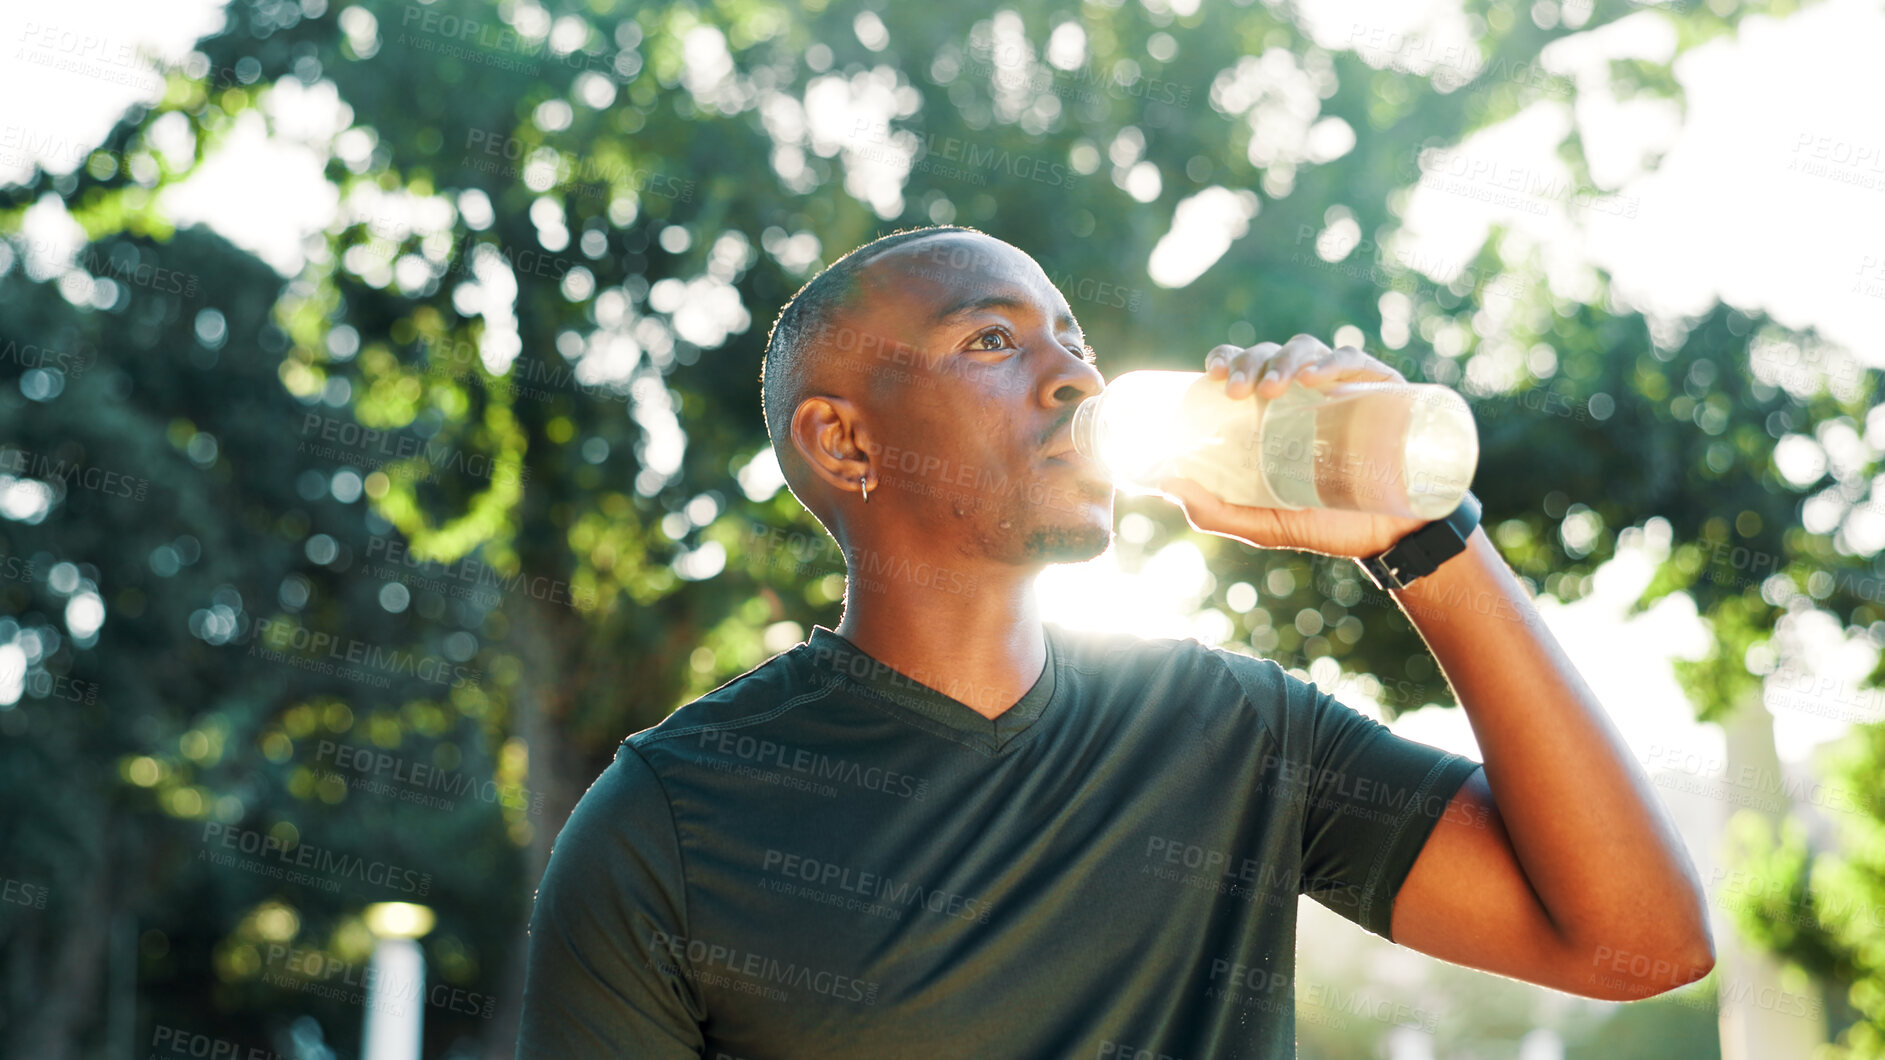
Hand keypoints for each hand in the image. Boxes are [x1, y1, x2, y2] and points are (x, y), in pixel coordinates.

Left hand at [1158, 335, 1430, 558]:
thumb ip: (1214, 511)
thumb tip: (1165, 484)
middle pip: (1271, 355)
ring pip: (1307, 351)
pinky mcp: (1382, 391)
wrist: (1390, 541)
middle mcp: (1305, 392)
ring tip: (1273, 387)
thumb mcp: (1263, 523)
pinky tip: (1315, 377)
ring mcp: (1343, 388)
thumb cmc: (1325, 524)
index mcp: (1274, 412)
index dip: (1228, 360)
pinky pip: (1356, 362)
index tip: (1212, 375)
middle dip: (1250, 362)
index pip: (1245, 368)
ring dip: (1285, 359)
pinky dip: (1334, 362)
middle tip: (1236, 390)